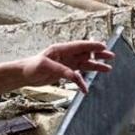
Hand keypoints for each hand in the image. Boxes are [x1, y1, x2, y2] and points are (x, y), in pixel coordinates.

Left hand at [0, 40, 114, 96]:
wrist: (24, 75)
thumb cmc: (31, 67)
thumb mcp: (45, 67)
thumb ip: (61, 70)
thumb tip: (75, 76)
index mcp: (61, 49)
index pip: (80, 46)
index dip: (92, 45)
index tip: (104, 46)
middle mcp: (65, 55)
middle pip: (85, 54)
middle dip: (98, 55)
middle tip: (111, 56)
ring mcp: (66, 64)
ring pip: (84, 64)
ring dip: (95, 66)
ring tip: (108, 69)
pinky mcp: (64, 73)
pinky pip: (77, 76)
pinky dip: (82, 82)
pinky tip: (86, 88)